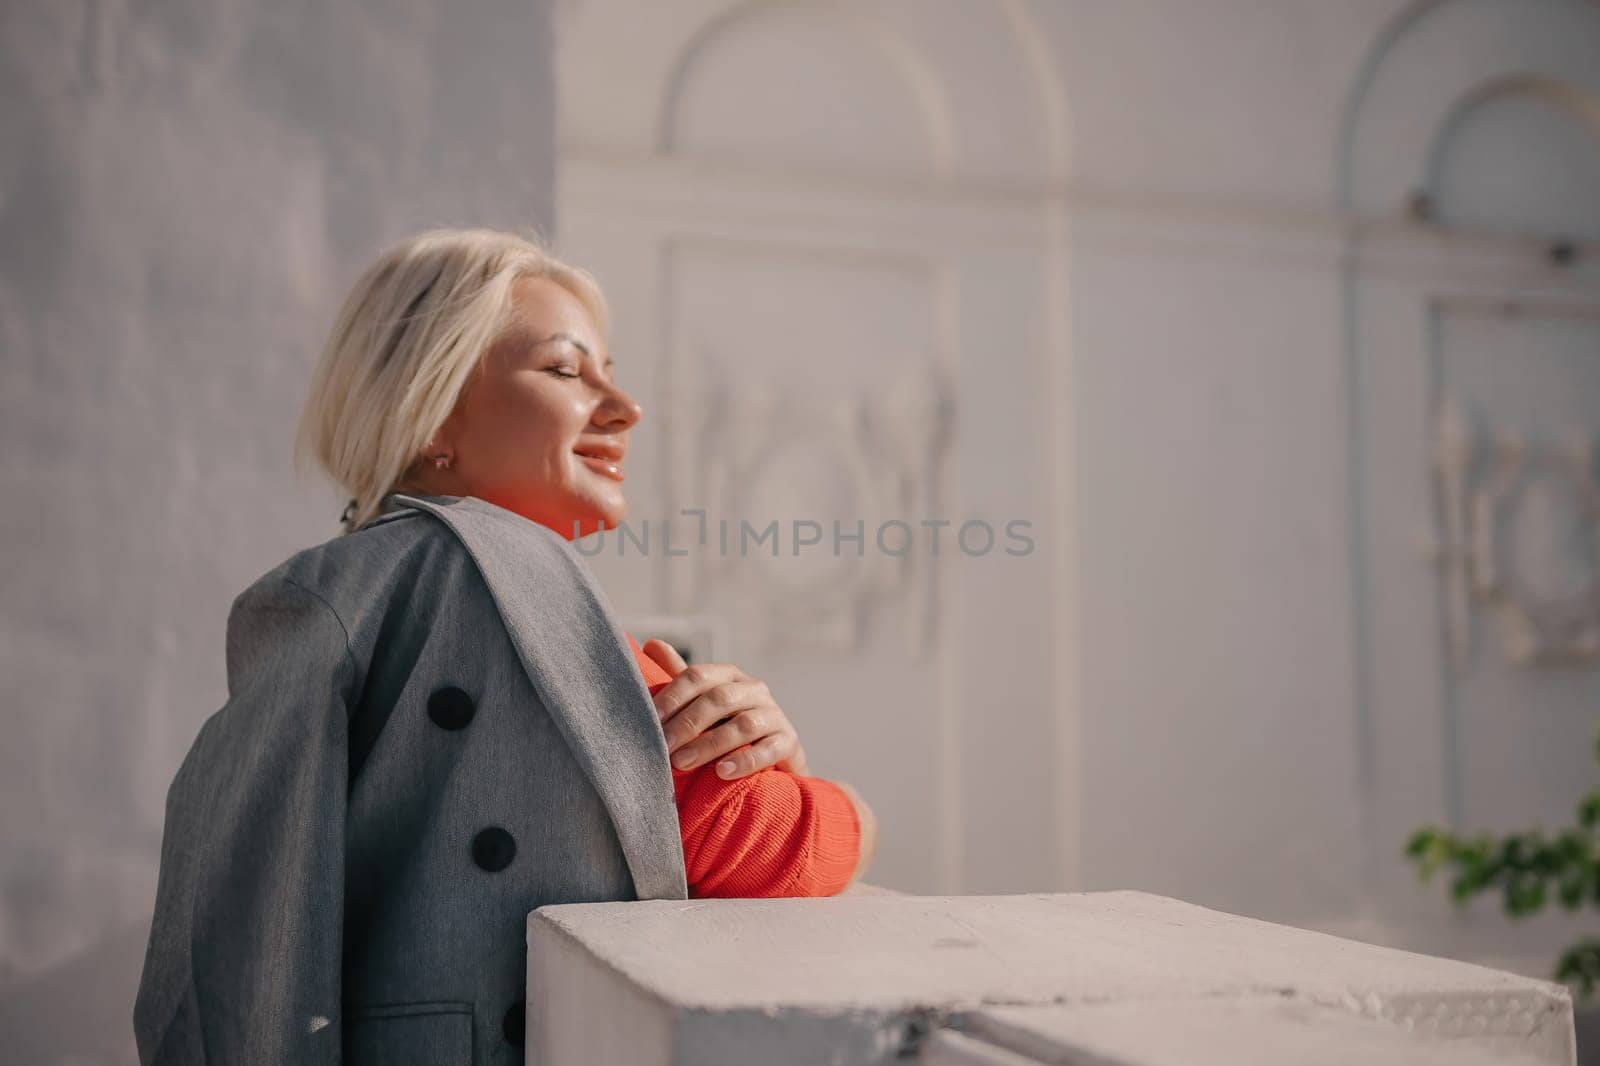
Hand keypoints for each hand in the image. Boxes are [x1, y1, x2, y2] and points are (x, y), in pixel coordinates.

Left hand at [641, 639, 809, 779]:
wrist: (771, 761)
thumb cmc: (727, 728)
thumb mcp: (703, 704)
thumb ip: (681, 680)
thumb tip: (652, 644)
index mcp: (729, 676)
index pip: (698, 676)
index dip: (672, 696)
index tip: (651, 720)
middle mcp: (754, 689)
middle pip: (719, 699)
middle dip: (687, 723)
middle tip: (663, 747)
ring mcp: (774, 715)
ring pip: (743, 725)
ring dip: (709, 744)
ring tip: (683, 763)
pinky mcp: (789, 742)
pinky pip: (769, 749)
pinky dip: (745, 760)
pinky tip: (722, 772)